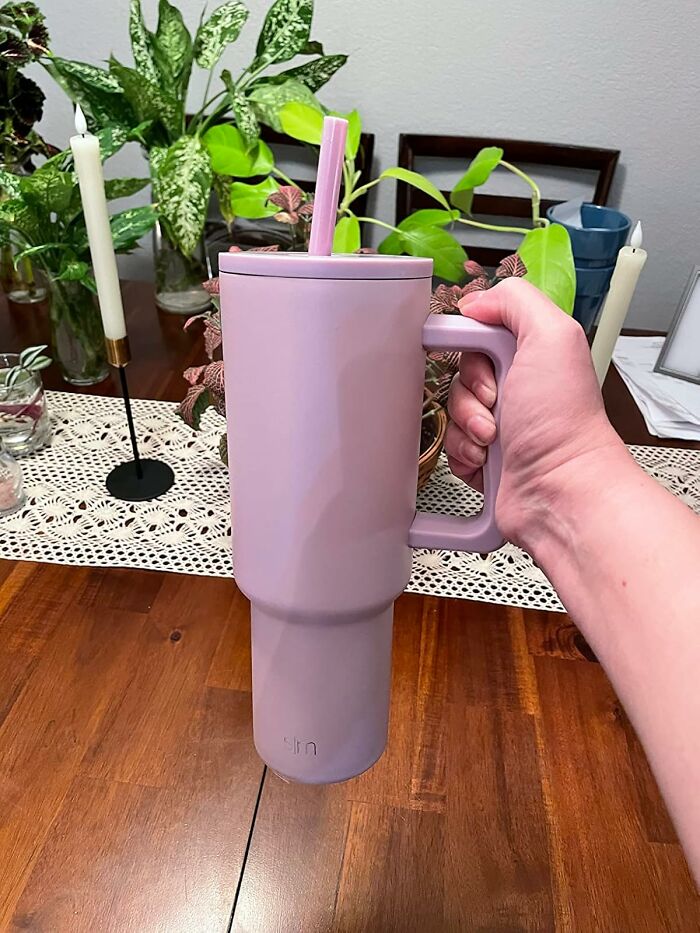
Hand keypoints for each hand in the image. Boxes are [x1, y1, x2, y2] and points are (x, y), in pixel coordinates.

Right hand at [445, 278, 625, 549]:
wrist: (559, 489)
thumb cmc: (562, 421)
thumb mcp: (552, 336)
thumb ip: (515, 301)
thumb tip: (475, 302)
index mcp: (533, 354)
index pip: (478, 333)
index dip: (470, 345)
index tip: (479, 357)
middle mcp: (517, 388)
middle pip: (459, 373)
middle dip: (469, 390)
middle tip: (495, 402)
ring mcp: (500, 425)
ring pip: (452, 412)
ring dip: (466, 425)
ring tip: (494, 439)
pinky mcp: (484, 459)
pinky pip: (450, 446)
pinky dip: (463, 453)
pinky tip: (487, 460)